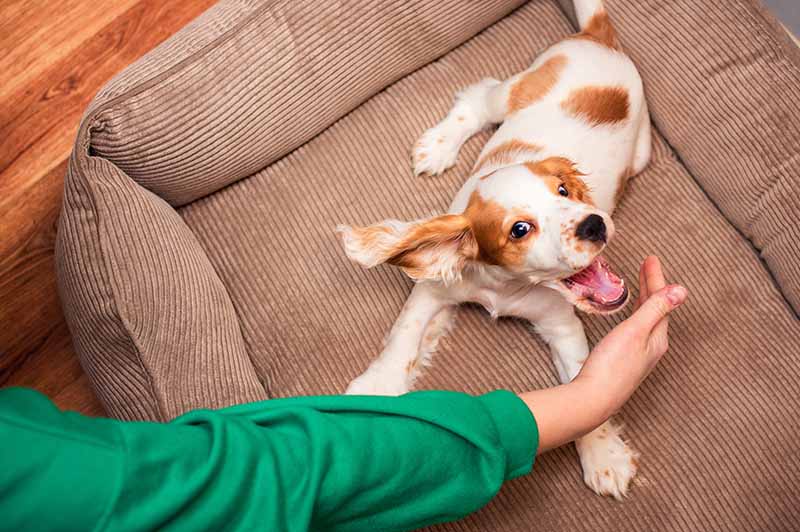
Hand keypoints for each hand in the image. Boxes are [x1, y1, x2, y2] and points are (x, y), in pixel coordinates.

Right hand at [519, 256, 686, 452]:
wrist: (593, 398)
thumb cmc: (613, 365)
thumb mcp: (636, 331)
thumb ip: (656, 309)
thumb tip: (682, 290)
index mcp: (657, 338)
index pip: (661, 301)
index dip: (656, 279)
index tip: (650, 258)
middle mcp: (652, 347)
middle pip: (655, 310)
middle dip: (652, 286)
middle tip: (646, 264)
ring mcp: (638, 355)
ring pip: (647, 320)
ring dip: (645, 299)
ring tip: (641, 285)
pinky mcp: (624, 361)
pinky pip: (636, 330)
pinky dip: (636, 315)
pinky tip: (630, 319)